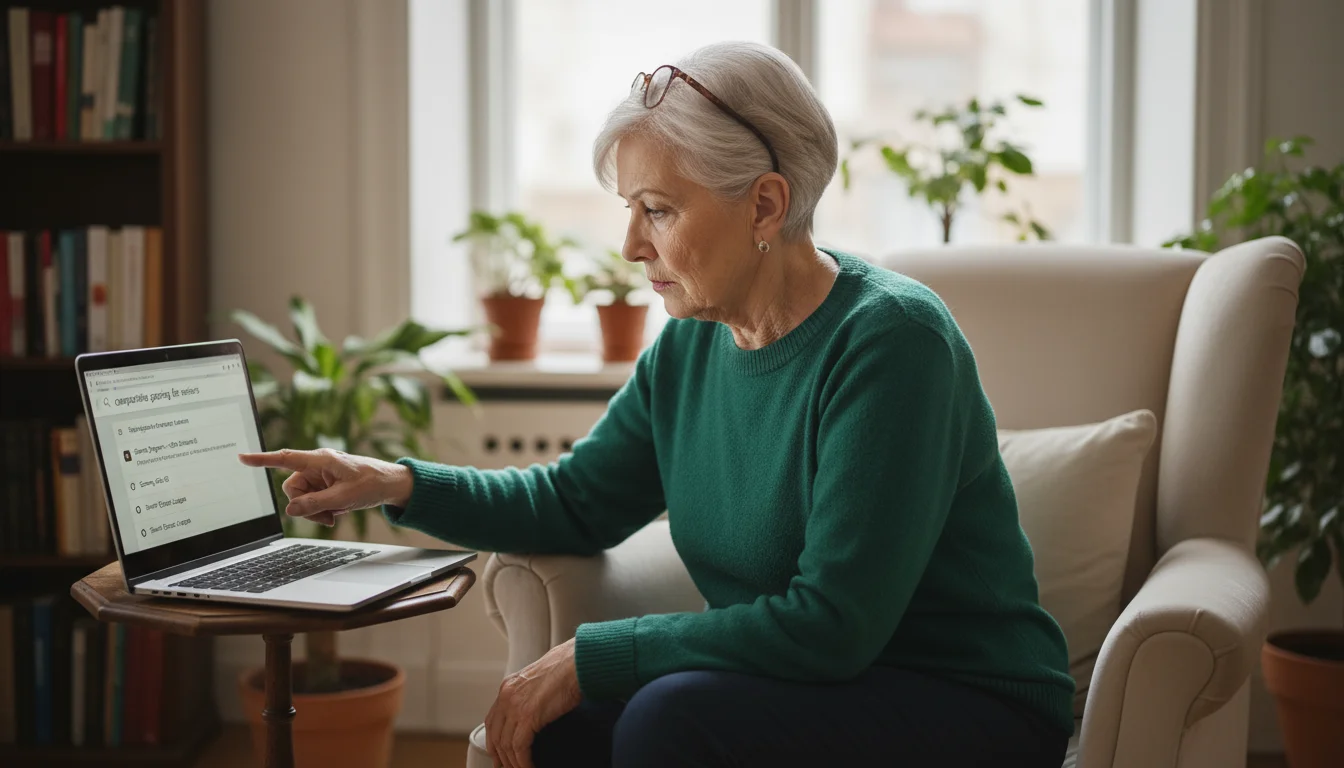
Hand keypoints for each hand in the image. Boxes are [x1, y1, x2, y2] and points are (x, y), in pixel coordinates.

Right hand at [237, 448, 413, 526]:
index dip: (262, 460)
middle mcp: (316, 465)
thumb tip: (291, 510)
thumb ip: (315, 504)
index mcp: (320, 460)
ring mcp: (320, 476)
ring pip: (301, 498)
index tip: (242, 457)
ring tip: (335, 514)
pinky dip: (321, 509)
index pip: (285, 459)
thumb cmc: (372, 483)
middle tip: (326, 517)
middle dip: (305, 506)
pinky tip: (338, 511)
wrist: (390, 484)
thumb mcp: (343, 497)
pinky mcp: (325, 484)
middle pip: (292, 489)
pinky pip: (312, 500)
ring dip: (315, 510)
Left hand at [485, 637, 582, 767]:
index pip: (492, 720)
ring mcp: (515, 705)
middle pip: (495, 735)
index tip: (499, 755)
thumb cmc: (568, 667)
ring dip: (513, 763)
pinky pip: (519, 747)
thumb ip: (532, 693)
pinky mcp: (527, 715)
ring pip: (506, 745)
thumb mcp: (541, 679)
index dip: (494, 741)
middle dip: (500, 757)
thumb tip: (537, 710)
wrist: (578, 661)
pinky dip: (523, 762)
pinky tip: (529, 767)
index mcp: (509, 686)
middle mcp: (507, 695)